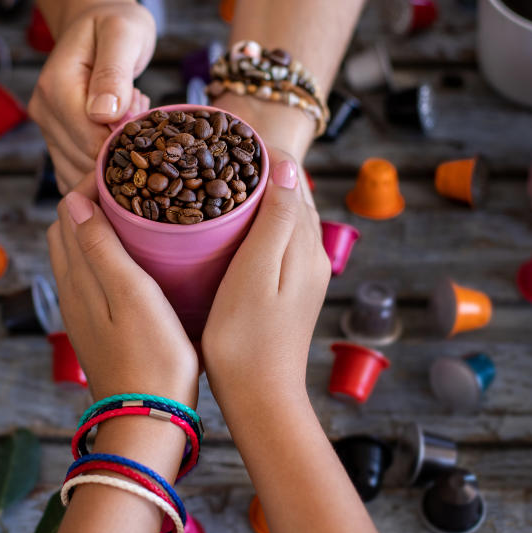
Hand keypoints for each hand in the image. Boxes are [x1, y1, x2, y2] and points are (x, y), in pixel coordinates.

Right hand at [30, 3, 155, 192]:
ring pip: (81, 174)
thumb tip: (103, 114)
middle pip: (86, 163)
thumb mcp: (123, 34)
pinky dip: (102, 165)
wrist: (96, 22)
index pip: (90, 143)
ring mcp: (48, 129)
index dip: (124, 142)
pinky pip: (77, 173)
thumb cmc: (114, 24)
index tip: (140, 111)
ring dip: (113, 158)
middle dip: (120, 149)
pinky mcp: (56, 140)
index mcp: (56, 88)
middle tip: (136, 107)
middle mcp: (44, 112)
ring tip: (125, 115)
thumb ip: (113, 72)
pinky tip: (115, 132)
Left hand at [47, 178, 198, 406]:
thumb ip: (101, 247)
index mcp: (77, 278)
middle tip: (127, 185)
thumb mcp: (132, 295)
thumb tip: (71, 201)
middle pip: (66, 230)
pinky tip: (134, 255)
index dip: (89, 184)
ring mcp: (83, 311)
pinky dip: (103, 252)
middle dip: (88, 200)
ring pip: (77, 253)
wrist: (149, 421)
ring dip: (95, 226)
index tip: (121, 166)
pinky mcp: (98, 327)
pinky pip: (90, 275)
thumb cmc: (151, 358)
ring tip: (133, 212)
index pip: (67, 213)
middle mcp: (71, 292)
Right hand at [202, 149, 330, 402]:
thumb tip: (288, 166)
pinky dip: (260, 219)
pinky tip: (233, 221)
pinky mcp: (288, 288)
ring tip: (223, 175)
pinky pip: (279, 238)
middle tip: (220, 149)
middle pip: (293, 194)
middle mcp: (311, 254)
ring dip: (262, 192)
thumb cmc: (247, 339)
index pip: (293, 179)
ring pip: (286, 215)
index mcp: (306, 245)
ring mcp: (302, 273)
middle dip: (264, 168)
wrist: (259, 396)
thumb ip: (277, 219)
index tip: (229, 135)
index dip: (264, 153)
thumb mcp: (257, 271)